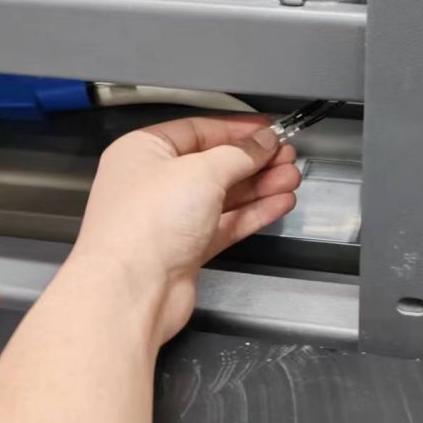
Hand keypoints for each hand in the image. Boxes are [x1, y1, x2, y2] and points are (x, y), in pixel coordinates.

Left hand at [70, 116, 299, 341]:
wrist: (130, 292)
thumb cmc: (146, 224)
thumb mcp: (201, 172)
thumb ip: (239, 154)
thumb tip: (263, 142)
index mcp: (143, 151)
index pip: (198, 130)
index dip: (237, 130)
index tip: (269, 130)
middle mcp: (154, 183)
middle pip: (214, 164)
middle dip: (254, 160)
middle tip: (287, 156)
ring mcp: (170, 219)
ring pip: (224, 196)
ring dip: (259, 186)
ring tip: (291, 178)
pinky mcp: (186, 250)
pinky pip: (225, 224)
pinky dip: (253, 213)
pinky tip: (279, 203)